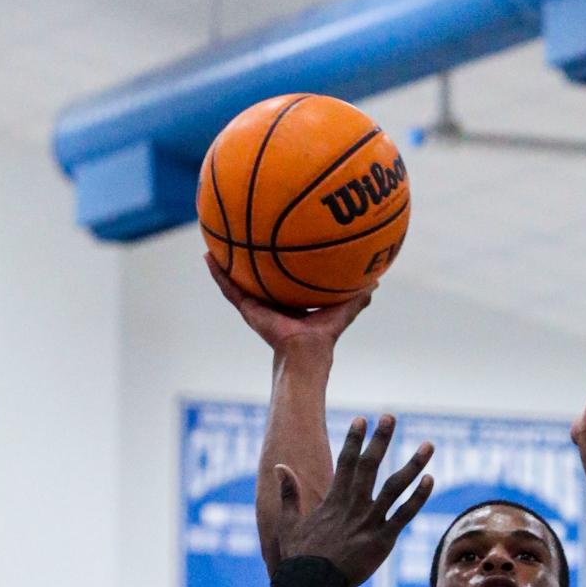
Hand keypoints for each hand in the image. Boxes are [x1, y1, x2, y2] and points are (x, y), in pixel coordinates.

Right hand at [205, 252, 370, 353]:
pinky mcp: (248, 310)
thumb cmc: (324, 337)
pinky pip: (229, 289)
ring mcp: (257, 306)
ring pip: (238, 280)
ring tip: (214, 241)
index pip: (283, 279)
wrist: (305, 353)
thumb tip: (377, 281)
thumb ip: (357, 296)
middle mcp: (272, 303)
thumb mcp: (342, 310)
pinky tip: (208, 256)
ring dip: (226, 262)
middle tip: (242, 232)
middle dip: (250, 258)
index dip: (279, 262)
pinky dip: (218, 274)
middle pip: (258, 276)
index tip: (276, 243)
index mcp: (291, 303)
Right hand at [275, 416, 432, 586]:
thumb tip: (279, 467)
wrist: (312, 586)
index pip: (346, 461)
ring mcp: (370, 522)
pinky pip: (405, 515)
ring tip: (428, 445)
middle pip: (370, 465)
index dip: (354, 439)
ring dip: (413, 464)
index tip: (362, 419)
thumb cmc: (300, 557)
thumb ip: (288, 493)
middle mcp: (354, 505)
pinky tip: (430, 479)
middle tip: (390, 416)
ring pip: (396, 487)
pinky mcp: (382, 541)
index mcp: (334, 499)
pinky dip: (418, 498)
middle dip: (381, 439)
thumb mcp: (288, 522)